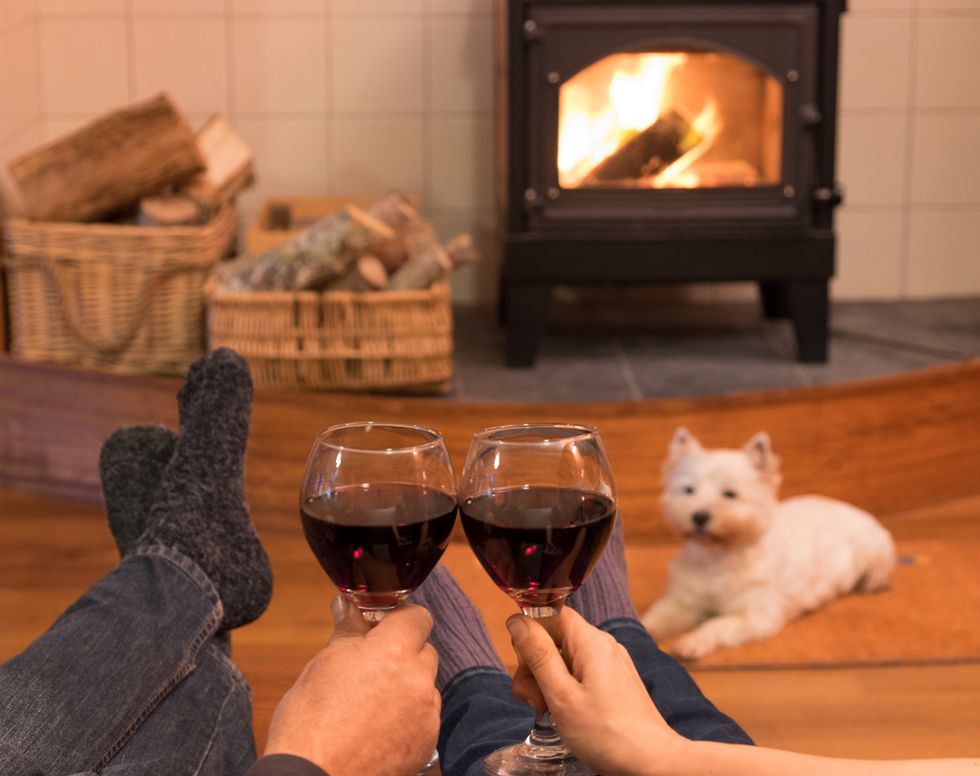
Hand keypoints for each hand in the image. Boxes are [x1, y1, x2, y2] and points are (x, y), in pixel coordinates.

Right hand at [264, 597, 440, 775]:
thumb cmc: (309, 723)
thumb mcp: (323, 665)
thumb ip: (347, 631)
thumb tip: (346, 604)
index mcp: (393, 652)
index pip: (418, 617)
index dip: (400, 619)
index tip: (382, 627)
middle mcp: (418, 680)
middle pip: (423, 651)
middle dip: (402, 654)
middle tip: (370, 667)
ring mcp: (426, 714)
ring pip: (425, 686)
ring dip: (407, 687)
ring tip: (370, 704)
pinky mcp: (427, 744)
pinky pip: (425, 717)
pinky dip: (408, 717)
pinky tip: (379, 727)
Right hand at [508, 607, 684, 775]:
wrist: (651, 763)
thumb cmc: (607, 733)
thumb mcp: (561, 695)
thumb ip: (537, 654)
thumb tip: (517, 620)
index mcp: (590, 641)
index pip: (551, 613)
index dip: (531, 634)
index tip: (527, 665)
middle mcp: (602, 645)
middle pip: (554, 639)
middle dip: (535, 667)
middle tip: (537, 701)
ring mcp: (609, 664)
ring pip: (564, 659)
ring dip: (547, 683)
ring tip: (551, 712)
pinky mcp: (613, 682)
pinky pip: (579, 674)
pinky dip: (565, 691)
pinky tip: (566, 714)